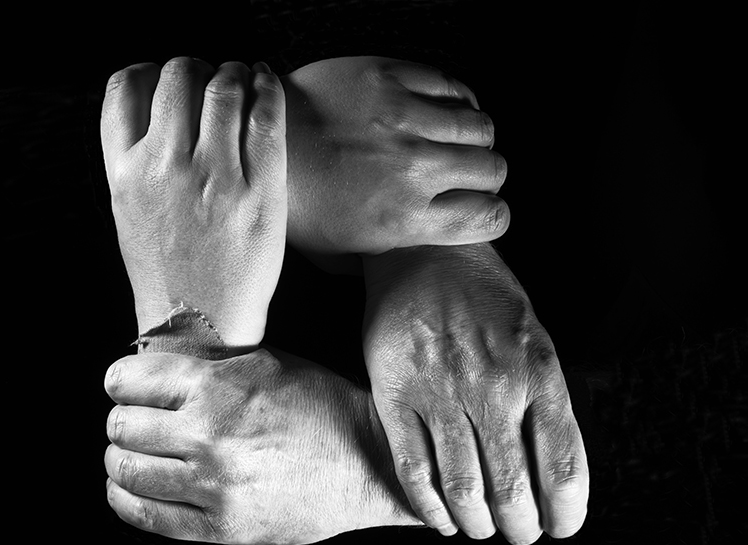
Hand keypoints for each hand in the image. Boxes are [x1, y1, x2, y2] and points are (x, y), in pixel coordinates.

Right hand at [100, 58, 286, 346]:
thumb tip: (160, 112)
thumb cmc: (167, 273)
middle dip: (196, 67)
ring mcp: (213, 176)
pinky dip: (267, 88)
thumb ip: (137, 160)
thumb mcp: (128, 213)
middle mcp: (164, 166)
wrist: (199, 327)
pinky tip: (268, 84)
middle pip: (176, 75)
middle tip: (213, 78)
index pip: (125, 86)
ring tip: (244, 78)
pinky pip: (265, 115)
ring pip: (222, 86)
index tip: (167, 79)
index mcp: (124, 172)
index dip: (150, 71)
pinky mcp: (259, 189)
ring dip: (235, 71)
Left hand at [103, 349, 422, 544]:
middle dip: (122, 420)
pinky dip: (125, 499)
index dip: (120, 381)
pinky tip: (130, 489)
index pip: (127, 380)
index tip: (124, 387)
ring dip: (120, 459)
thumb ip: (211, 366)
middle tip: (133, 421)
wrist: (370, 463)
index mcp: (219, 386)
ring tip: (132, 454)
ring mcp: (214, 484)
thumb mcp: (269, 364)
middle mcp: (209, 434)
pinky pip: (146, 515)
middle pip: (120, 426)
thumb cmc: (324, 407)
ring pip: (125, 470)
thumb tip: (157, 369)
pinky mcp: (221, 526)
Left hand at [282, 56, 508, 271]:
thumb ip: (382, 263)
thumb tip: (411, 264)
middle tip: (466, 175)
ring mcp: (402, 119)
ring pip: (481, 125)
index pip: (491, 217)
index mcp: (405, 219)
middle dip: (486, 176)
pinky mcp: (388, 78)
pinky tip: (441, 110)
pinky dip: (458, 100)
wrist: (253, 143)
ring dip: (475, 137)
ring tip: (455, 142)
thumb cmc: (293, 204)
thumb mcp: (337, 256)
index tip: (479, 209)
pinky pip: (453, 86)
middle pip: (494, 169)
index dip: (491, 214)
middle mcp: (412, 169)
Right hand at [362, 244, 588, 543]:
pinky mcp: (394, 393)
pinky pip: (412, 470)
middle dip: (520, 528)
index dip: (566, 514)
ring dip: (477, 524)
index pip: (565, 469)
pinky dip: (429, 508)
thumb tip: (554, 476)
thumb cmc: (488, 299)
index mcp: (540, 373)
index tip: (560, 526)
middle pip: (512, 491)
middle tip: (518, 531)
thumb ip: (545, 402)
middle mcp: (493, 385)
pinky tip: (441, 518)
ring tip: (481, 526)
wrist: (424, 251)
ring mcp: (440, 391)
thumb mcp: (536, 339)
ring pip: (462, 489)